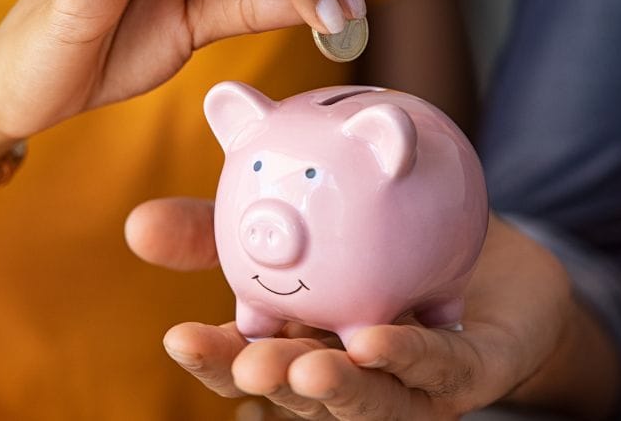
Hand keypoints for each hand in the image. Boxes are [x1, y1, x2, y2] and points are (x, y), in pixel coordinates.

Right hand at [126, 202, 620, 418]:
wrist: (485, 246)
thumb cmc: (384, 241)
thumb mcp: (301, 222)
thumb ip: (226, 227)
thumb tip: (136, 222)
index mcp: (303, 341)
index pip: (251, 358)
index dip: (216, 357)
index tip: (178, 337)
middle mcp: (349, 372)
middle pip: (299, 390)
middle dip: (268, 383)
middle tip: (246, 363)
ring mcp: (407, 383)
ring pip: (367, 398)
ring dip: (334, 389)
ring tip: (303, 369)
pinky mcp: (466, 374)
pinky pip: (437, 369)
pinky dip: (409, 358)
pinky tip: (378, 339)